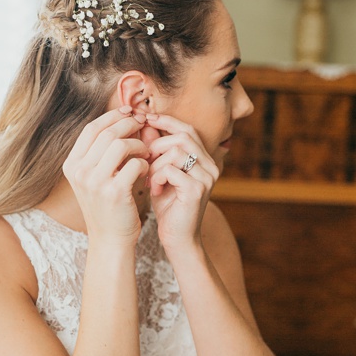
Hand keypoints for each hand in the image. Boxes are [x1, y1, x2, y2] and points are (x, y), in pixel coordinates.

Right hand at [62, 105, 149, 243]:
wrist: (110, 239)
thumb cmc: (108, 206)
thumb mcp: (97, 177)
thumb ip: (104, 152)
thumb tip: (126, 120)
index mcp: (72, 164)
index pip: (91, 128)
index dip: (112, 116)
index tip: (130, 112)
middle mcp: (79, 171)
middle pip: (106, 132)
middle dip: (129, 124)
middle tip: (145, 125)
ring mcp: (95, 181)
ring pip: (120, 144)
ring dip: (139, 144)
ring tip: (147, 152)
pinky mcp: (114, 192)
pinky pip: (134, 164)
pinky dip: (145, 163)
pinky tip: (147, 170)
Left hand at [141, 114, 217, 249]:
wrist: (177, 237)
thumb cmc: (168, 206)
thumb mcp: (159, 173)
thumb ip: (155, 151)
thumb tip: (145, 125)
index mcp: (204, 160)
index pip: (188, 130)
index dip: (167, 121)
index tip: (146, 118)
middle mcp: (210, 167)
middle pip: (183, 137)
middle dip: (158, 144)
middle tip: (145, 160)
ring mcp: (206, 178)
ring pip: (176, 152)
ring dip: (155, 164)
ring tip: (150, 179)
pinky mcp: (197, 189)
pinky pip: (171, 169)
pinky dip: (157, 176)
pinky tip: (155, 189)